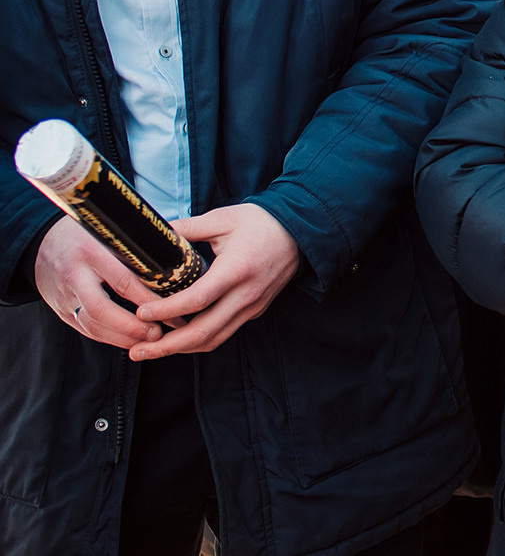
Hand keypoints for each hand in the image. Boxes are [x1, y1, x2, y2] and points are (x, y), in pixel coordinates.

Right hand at [35, 217, 164, 349]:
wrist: (44, 242)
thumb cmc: (88, 234)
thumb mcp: (111, 232)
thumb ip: (135, 247)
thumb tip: (177, 260)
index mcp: (92, 252)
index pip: (122, 281)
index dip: (148, 300)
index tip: (172, 309)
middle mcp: (75, 275)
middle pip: (102, 309)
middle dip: (132, 326)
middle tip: (158, 332)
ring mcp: (64, 296)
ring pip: (91, 324)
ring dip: (122, 337)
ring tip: (148, 339)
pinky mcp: (60, 310)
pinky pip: (85, 329)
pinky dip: (108, 337)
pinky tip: (128, 339)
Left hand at [130, 204, 300, 360]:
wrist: (301, 230)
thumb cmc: (261, 221)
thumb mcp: (222, 219)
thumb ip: (187, 228)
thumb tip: (154, 232)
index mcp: (236, 269)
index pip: (197, 300)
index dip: (166, 311)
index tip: (141, 313)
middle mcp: (246, 294)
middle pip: (203, 332)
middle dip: (166, 346)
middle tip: (137, 351)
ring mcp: (253, 305)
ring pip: (214, 339)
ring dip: (181, 349)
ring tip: (152, 350)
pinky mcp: (255, 310)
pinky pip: (224, 332)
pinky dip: (199, 339)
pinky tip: (179, 337)